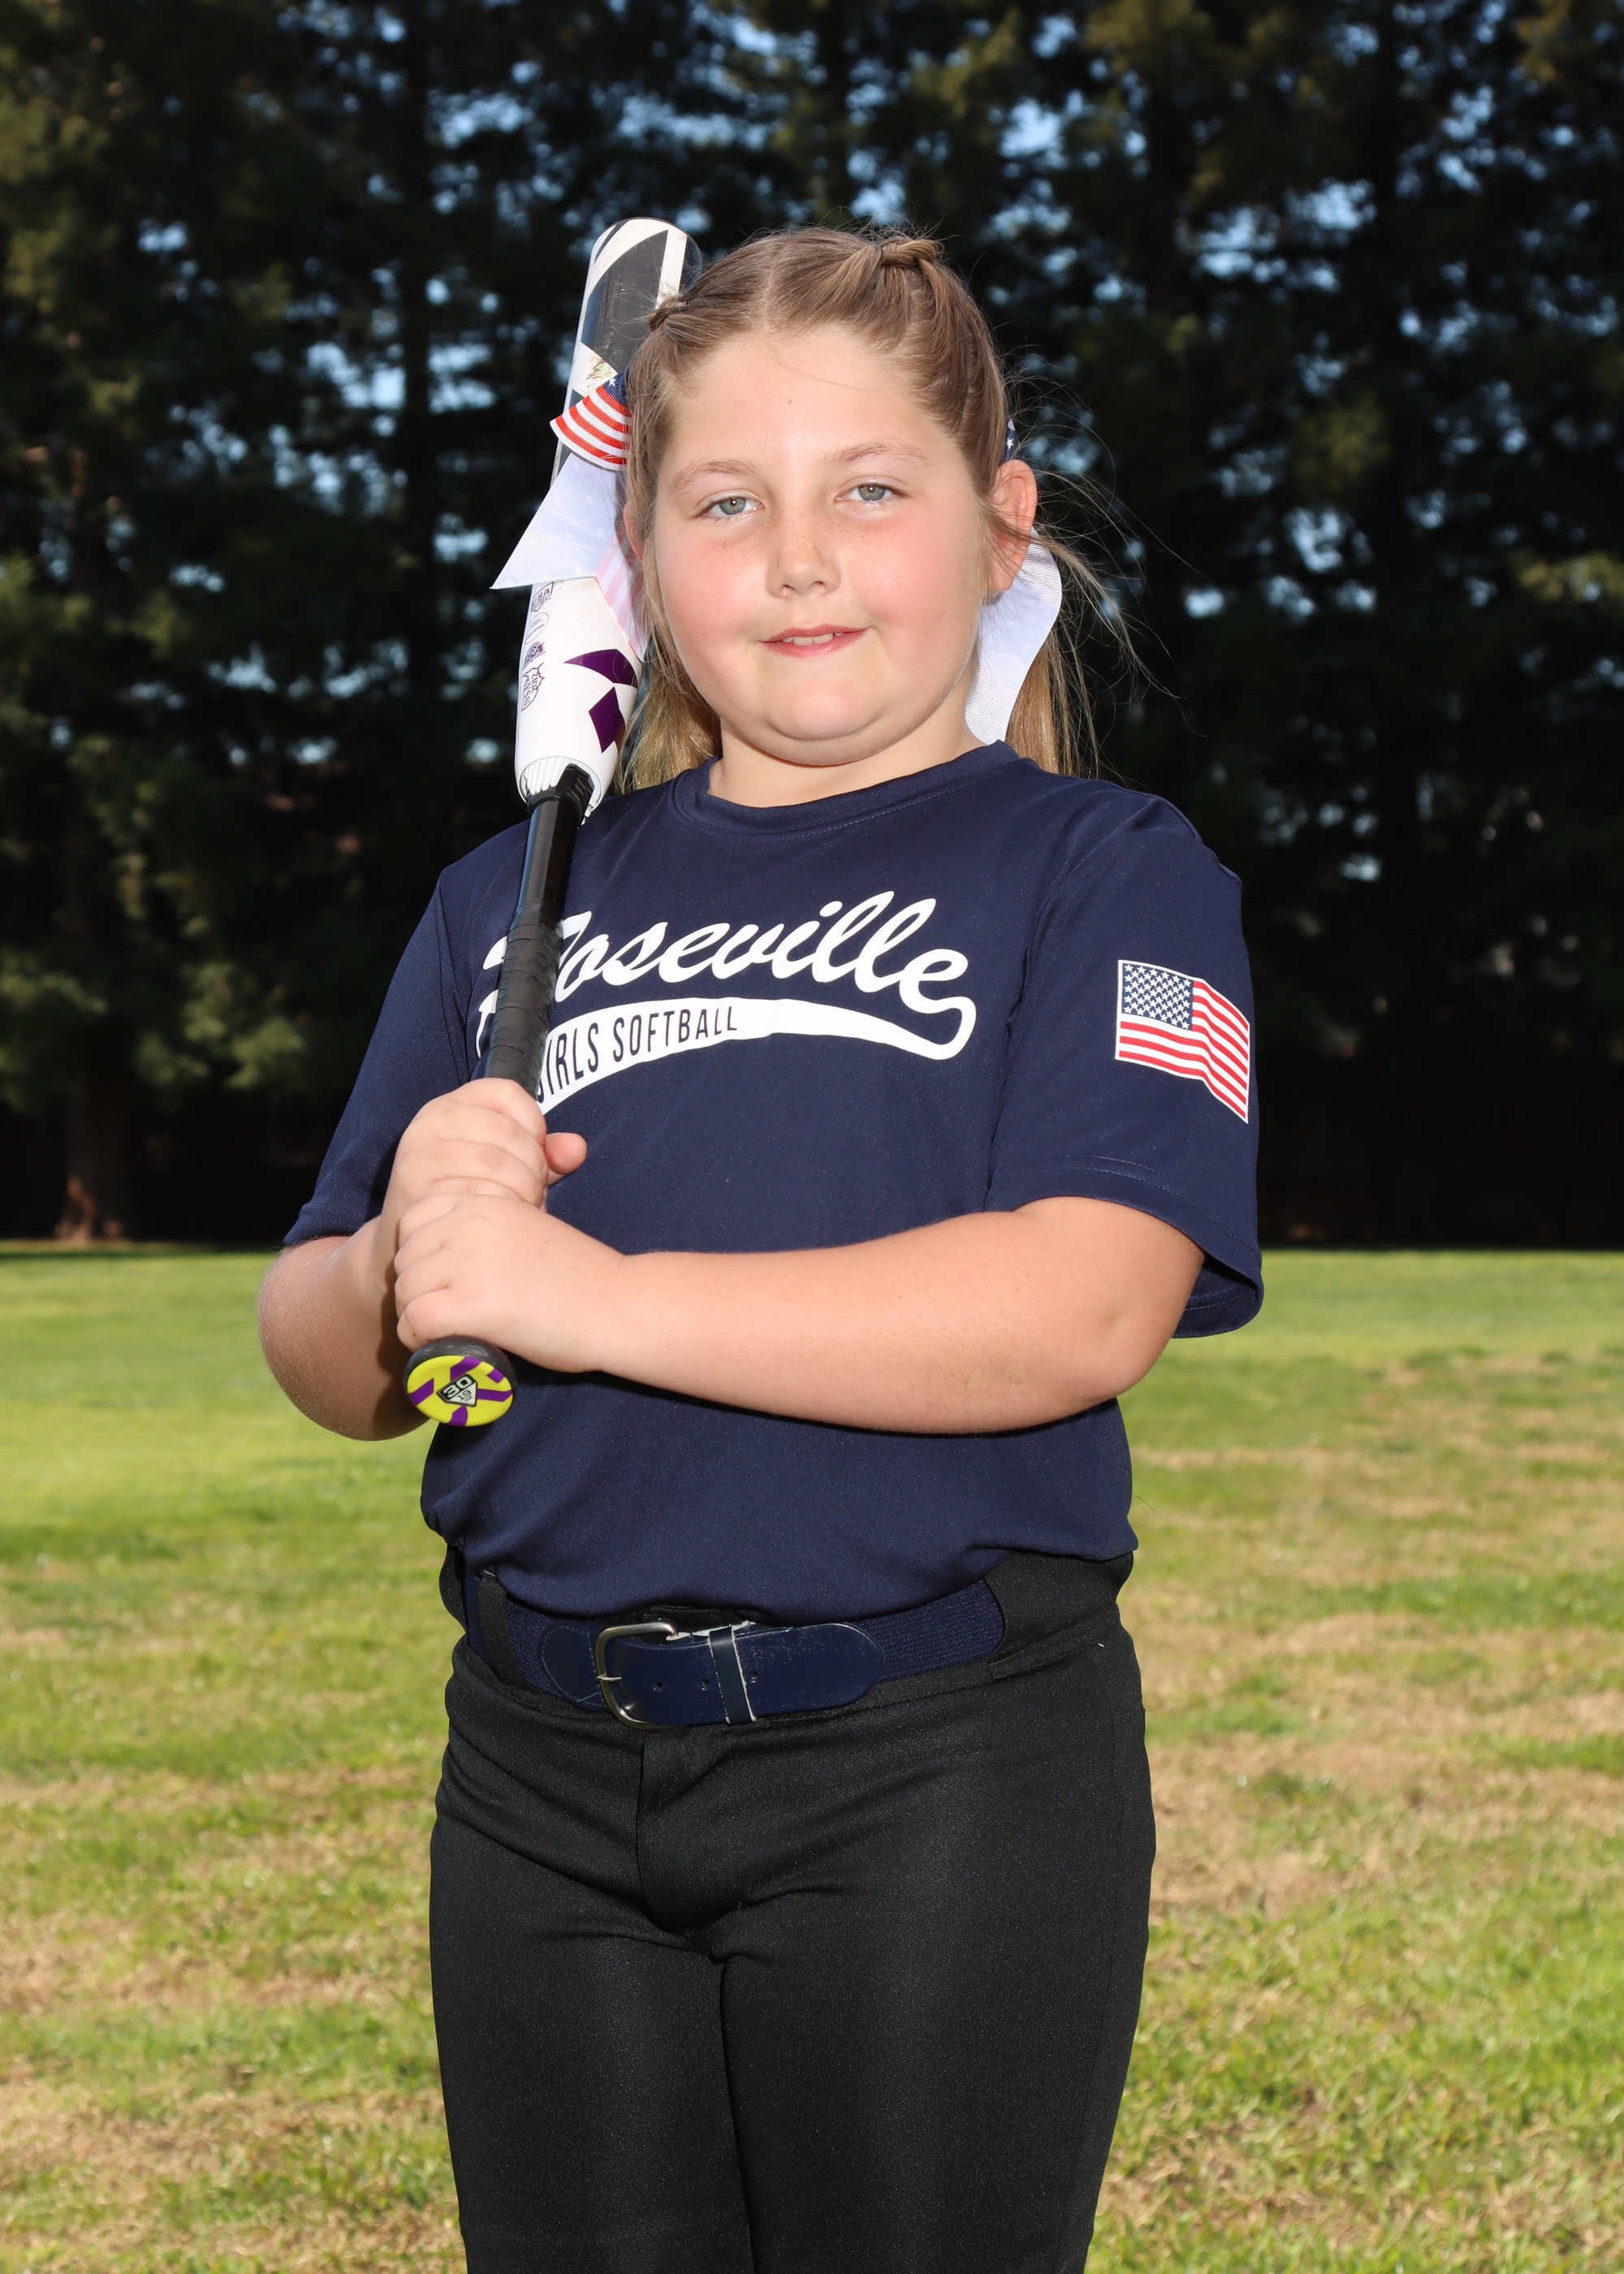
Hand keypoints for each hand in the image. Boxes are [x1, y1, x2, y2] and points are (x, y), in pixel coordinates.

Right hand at [373, 1080, 585, 1280]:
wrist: (412, 1240)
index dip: (534, 1126)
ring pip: (496, 1164)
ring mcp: (419, 1153)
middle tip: (535, 1195)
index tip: (535, 1157)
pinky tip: (502, 1222)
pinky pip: (477, 1196)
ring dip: (522, 1192)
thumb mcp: (506, 1165)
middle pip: (507, 1132)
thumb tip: (577, 1148)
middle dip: (534, 1169)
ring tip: (522, 1209)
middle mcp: (431, 1121)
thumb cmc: (468, 1196)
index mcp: (453, 1104)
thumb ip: (543, 1153)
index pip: (509, 1093)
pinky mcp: (415, 1188)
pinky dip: (502, 1211)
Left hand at [392, 1190, 624, 1373]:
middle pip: (404, 1258)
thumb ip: (493, 1232)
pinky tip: (440, 1346)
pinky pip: (414, 1320)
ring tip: (445, 1333)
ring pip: (405, 1290)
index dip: (420, 1254)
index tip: (443, 1281)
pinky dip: (418, 1339)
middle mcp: (470, 1224)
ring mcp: (468, 1261)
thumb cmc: (582, 1277)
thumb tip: (459, 1261)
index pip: (414, 1219)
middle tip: (446, 1315)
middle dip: (417, 1289)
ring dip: (417, 1316)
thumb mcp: (530, 1229)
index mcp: (484, 1203)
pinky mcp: (471, 1302)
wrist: (617, 1304)